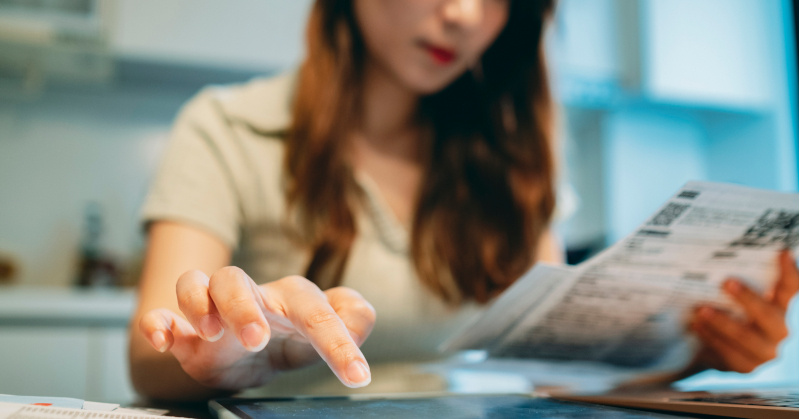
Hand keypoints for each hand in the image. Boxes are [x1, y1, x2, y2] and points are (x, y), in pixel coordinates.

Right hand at [138, 267, 375, 389]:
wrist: (248, 356)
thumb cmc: (290, 338)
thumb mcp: (323, 334)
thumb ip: (351, 320)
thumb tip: (361, 314)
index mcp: (289, 299)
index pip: (315, 310)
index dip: (338, 341)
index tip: (357, 375)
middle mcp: (248, 297)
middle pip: (236, 280)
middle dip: (243, 307)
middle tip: (257, 340)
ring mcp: (212, 311)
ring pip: (195, 284)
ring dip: (198, 304)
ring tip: (211, 333)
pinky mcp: (184, 333)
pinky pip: (160, 315)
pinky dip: (157, 322)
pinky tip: (163, 338)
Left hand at [690, 250, 797, 372]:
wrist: (713, 352)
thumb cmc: (726, 315)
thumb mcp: (733, 300)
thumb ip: (735, 283)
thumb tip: (711, 256)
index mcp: (780, 309)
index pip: (789, 289)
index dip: (789, 272)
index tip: (782, 252)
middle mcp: (778, 330)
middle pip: (768, 314)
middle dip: (748, 298)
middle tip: (727, 282)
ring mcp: (765, 352)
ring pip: (746, 337)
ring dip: (723, 323)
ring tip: (701, 311)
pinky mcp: (747, 367)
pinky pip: (730, 354)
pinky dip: (712, 338)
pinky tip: (697, 327)